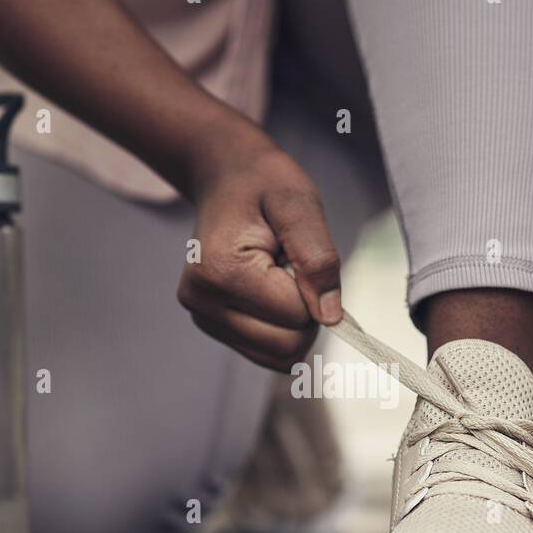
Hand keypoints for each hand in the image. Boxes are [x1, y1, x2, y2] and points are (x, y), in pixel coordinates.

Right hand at [177, 128, 341, 370]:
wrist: (226, 175)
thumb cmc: (264, 183)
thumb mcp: (301, 205)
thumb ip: (318, 260)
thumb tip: (330, 317)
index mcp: (221, 271)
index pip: (297, 316)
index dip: (313, 289)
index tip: (295, 253)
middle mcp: (202, 302)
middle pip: (287, 346)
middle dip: (305, 312)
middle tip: (290, 266)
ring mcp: (203, 317)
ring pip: (278, 357)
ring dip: (293, 322)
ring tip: (277, 276)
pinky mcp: (211, 325)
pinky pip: (266, 353)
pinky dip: (280, 329)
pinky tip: (268, 291)